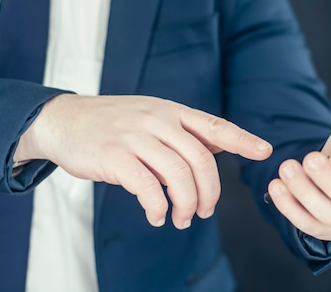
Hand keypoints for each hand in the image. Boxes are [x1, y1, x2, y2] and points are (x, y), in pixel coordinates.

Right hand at [15, 94, 271, 227]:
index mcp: (172, 112)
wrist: (65, 119)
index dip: (242, 140)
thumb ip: (182, 134)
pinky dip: (158, 206)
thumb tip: (216, 152)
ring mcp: (136, 136)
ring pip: (178, 174)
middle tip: (205, 212)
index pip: (215, 126)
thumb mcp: (152, 118)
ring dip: (186, 204)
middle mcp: (158, 120)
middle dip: (210, 192)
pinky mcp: (114, 155)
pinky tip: (158, 216)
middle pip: (201, 159)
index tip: (265, 151)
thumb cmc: (114, 124)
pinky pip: (146, 186)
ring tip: (182, 219)